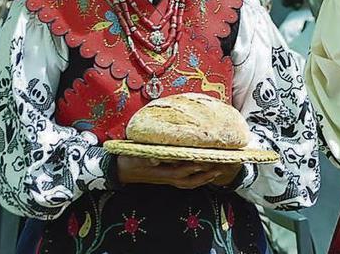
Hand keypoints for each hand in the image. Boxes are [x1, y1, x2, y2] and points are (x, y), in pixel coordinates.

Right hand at [116, 156, 241, 188]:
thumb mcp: (134, 157)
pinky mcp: (166, 177)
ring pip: (189, 182)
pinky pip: (185, 181)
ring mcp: (167, 179)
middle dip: (205, 175)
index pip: (182, 170)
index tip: (207, 161)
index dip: (195, 167)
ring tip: (217, 171)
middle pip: (190, 180)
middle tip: (220, 167)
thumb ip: (145, 159)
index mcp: (161, 172)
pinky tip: (203, 173)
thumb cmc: (128, 160)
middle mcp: (167, 177)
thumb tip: (155, 160)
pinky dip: (196, 178)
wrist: (120, 170)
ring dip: (203, 178)